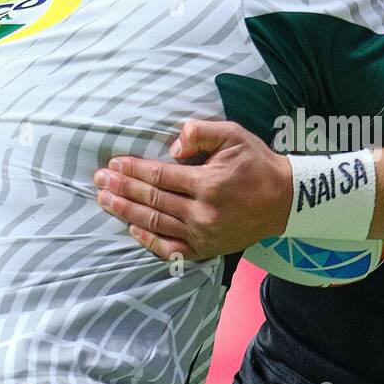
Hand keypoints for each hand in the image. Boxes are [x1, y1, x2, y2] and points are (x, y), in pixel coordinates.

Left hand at [94, 120, 291, 261]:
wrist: (285, 200)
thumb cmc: (257, 163)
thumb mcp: (234, 135)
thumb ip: (201, 133)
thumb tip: (172, 147)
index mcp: (209, 184)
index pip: (160, 176)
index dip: (134, 169)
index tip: (113, 163)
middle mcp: (203, 213)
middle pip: (152, 201)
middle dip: (122, 189)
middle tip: (99, 181)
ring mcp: (204, 235)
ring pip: (155, 225)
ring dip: (126, 212)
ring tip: (105, 200)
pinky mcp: (207, 249)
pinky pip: (171, 250)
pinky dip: (149, 241)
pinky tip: (131, 229)